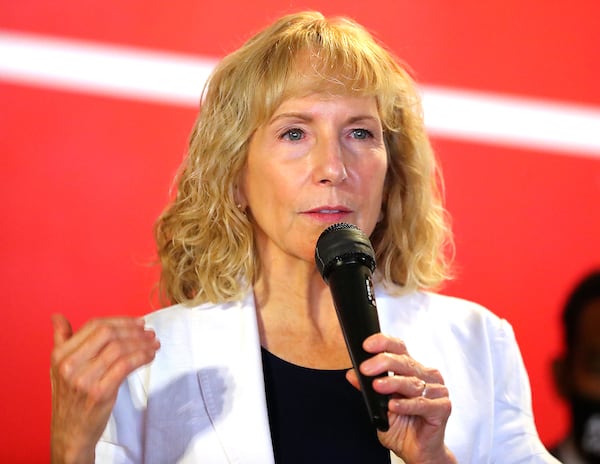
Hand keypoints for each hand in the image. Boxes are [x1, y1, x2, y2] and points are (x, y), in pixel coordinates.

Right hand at [50, 314, 159, 463]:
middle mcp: (69, 365)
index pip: (94, 325)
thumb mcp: (59, 368)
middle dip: (133, 330)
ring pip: (120, 348)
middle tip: (149, 332)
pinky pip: (126, 365)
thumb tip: (57, 317)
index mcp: (60, 355)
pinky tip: (150, 356)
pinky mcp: (100, 392)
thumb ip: (62, 340)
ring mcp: (84, 379)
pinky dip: (142, 357)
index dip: (120, 321)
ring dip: (142, 343)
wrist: (70, 434)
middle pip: (108, 333)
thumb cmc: (69, 399)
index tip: (138, 322)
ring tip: (154, 343)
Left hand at [346, 333, 455, 463]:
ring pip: (412, 382)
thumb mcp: (379, 405)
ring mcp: (437, 391)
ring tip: (377, 386)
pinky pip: (422, 403)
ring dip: (393, 383)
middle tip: (366, 368)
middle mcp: (426, 376)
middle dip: (383, 362)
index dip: (384, 343)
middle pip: (405, 362)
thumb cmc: (402, 425)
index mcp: (412, 369)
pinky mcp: (442, 408)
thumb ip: (368, 388)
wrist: (417, 451)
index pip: (399, 348)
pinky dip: (406, 404)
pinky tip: (393, 405)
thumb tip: (352, 374)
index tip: (366, 345)